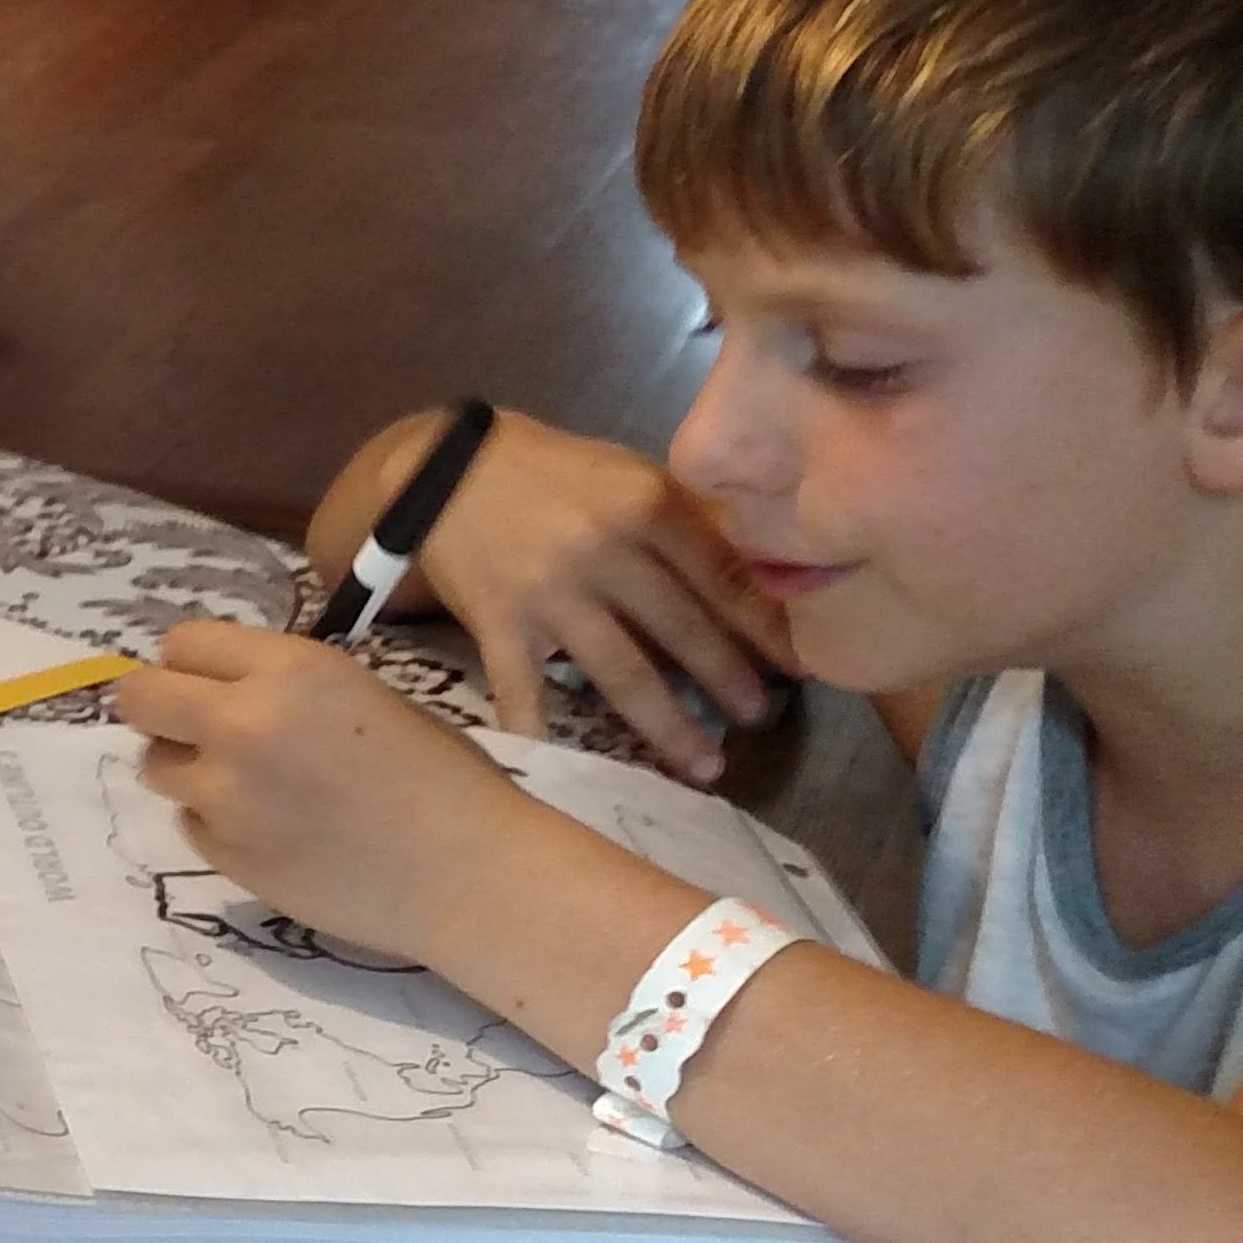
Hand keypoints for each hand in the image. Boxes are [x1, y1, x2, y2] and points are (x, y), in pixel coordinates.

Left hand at [115, 620, 598, 967]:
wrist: (470, 874)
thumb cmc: (444, 779)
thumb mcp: (363, 697)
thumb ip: (284, 687)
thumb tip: (221, 690)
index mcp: (290, 670)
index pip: (183, 642)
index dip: (192, 664)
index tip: (209, 682)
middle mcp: (243, 723)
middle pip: (137, 698)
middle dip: (158, 708)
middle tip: (190, 727)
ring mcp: (225, 794)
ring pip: (154, 765)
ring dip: (186, 769)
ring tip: (247, 786)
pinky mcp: (224, 854)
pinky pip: (191, 823)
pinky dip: (217, 824)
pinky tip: (274, 832)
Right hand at [387, 418, 789, 777]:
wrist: (442, 466)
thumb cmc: (550, 469)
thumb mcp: (628, 471)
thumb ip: (687, 514)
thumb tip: (763, 567)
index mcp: (647, 505)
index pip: (724, 576)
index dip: (766, 627)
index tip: (800, 665)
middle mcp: (605, 551)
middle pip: (683, 631)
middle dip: (730, 682)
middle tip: (762, 719)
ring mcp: (550, 593)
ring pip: (622, 673)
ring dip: (670, 727)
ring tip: (708, 765)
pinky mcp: (500, 624)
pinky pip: (525, 691)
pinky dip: (544, 735)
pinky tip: (574, 776)